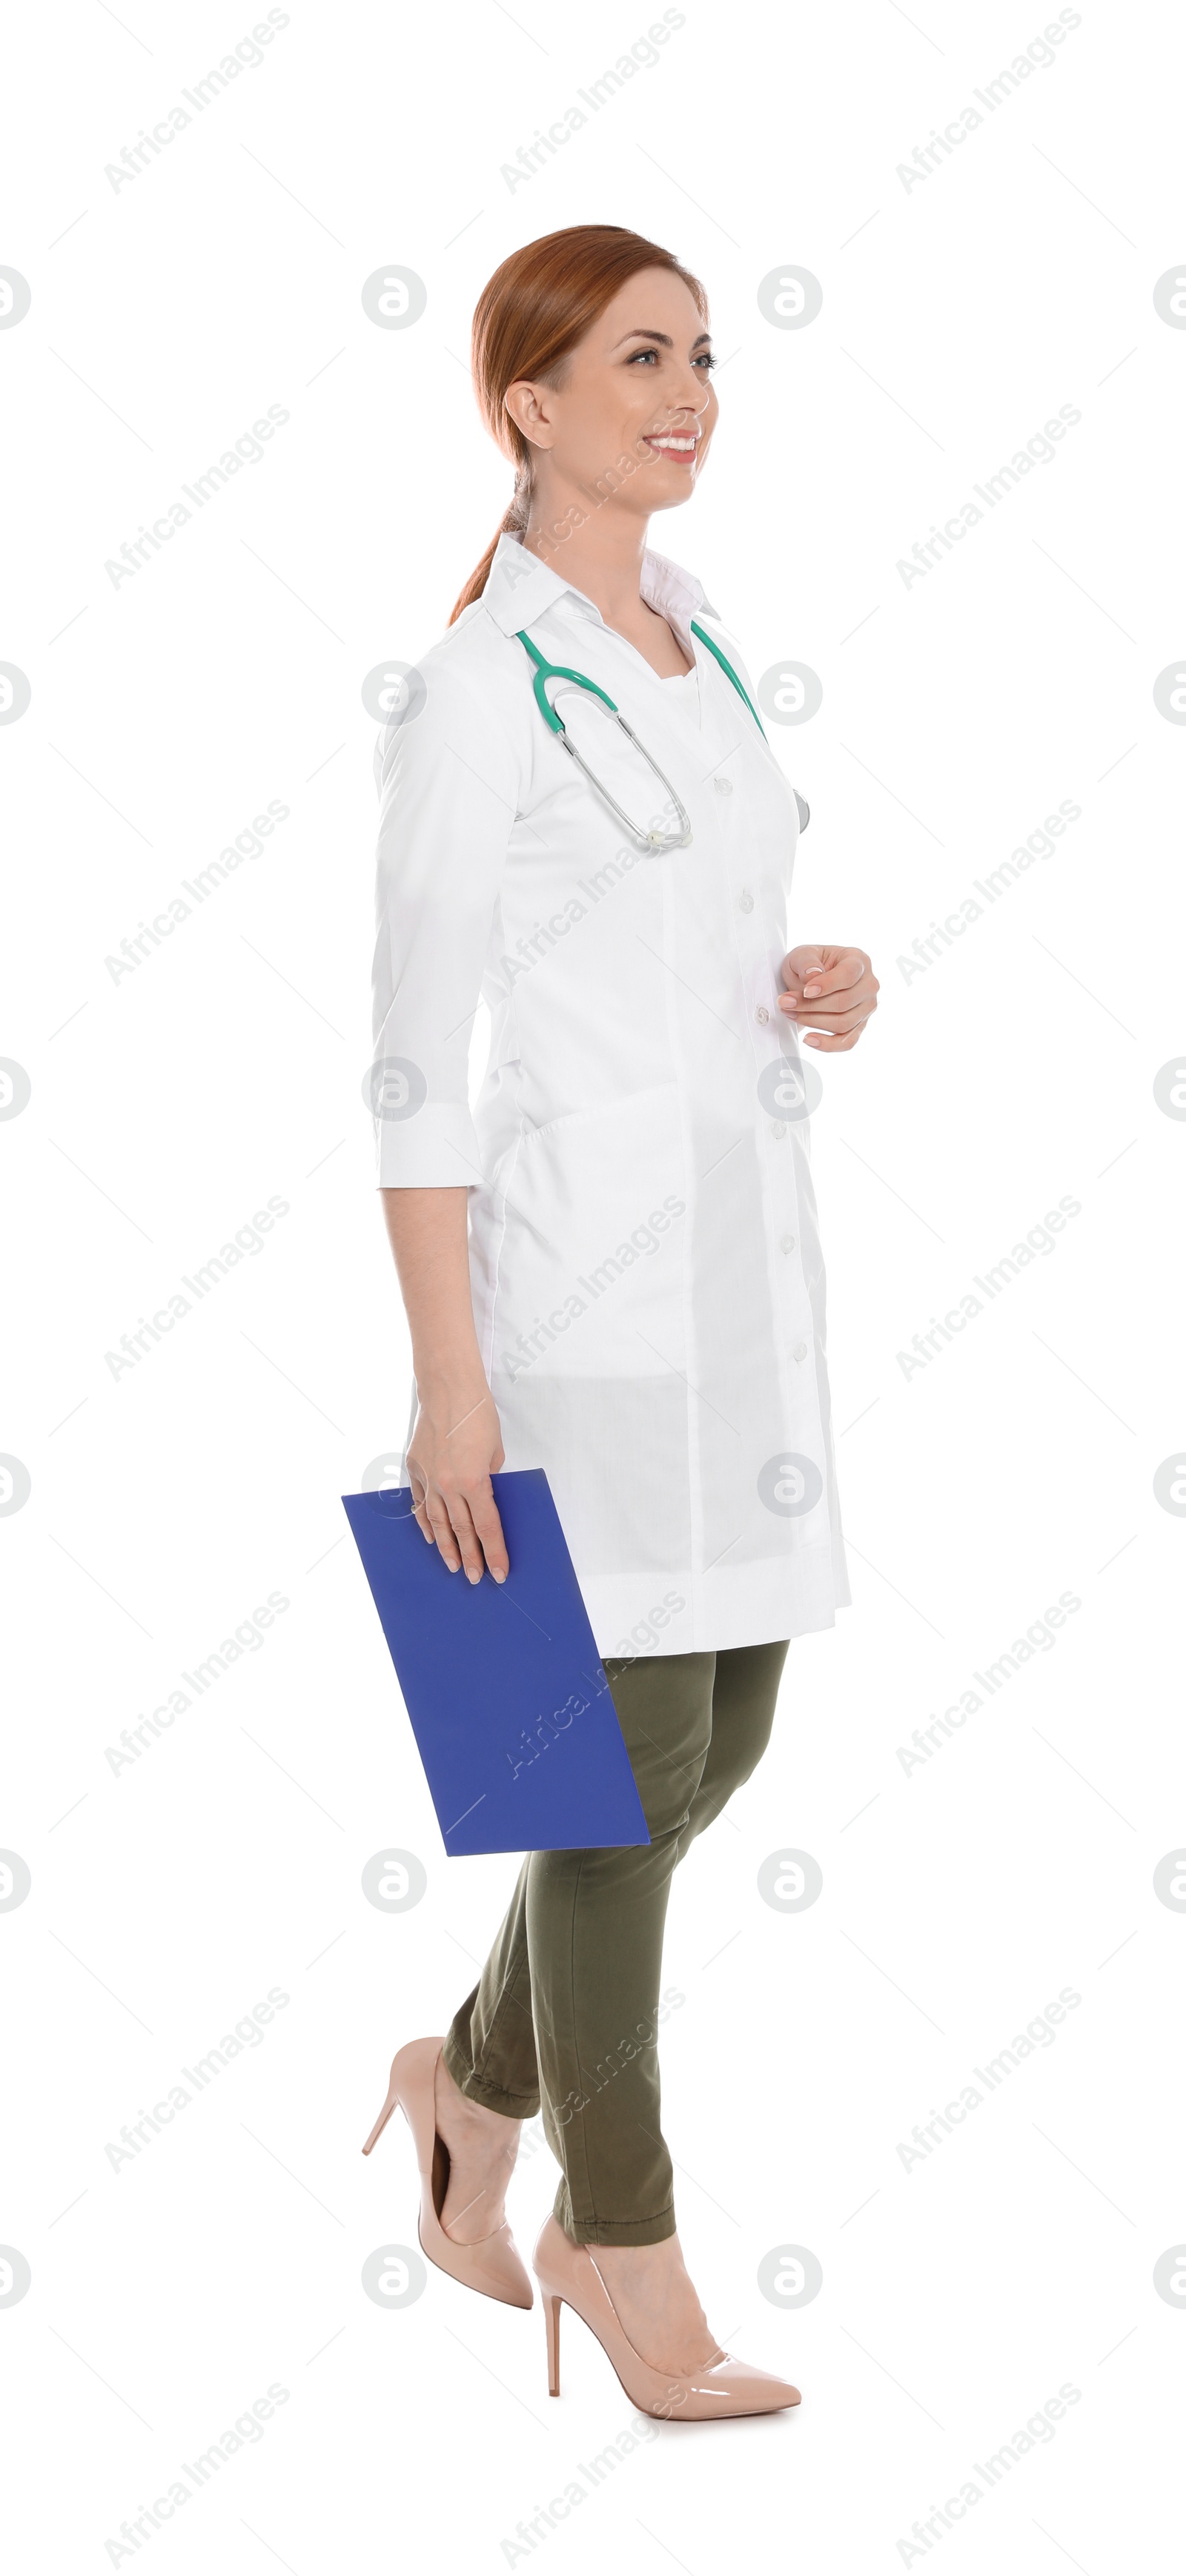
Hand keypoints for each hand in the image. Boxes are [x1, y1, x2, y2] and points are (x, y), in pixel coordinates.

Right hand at [405, 1377, 508, 1583]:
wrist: (448, 1389)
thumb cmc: (477, 1415)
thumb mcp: (495, 1452)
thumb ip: (490, 1478)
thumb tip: (485, 1495)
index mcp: (474, 1482)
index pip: (487, 1528)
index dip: (494, 1553)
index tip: (499, 1572)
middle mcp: (448, 1486)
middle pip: (462, 1531)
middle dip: (471, 1558)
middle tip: (476, 1578)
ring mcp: (428, 1478)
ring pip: (437, 1523)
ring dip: (446, 1547)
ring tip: (452, 1566)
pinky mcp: (414, 1468)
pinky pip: (419, 1503)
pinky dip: (424, 1522)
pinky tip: (430, 1537)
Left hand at [777, 944, 878, 1050]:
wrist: (808, 981)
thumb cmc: (809, 965)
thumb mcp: (802, 954)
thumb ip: (806, 961)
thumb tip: (812, 976)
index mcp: (858, 960)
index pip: (849, 974)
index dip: (827, 985)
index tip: (805, 991)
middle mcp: (868, 984)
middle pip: (845, 1002)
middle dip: (811, 1006)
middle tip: (786, 1003)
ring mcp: (866, 1008)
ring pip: (844, 1023)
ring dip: (812, 1022)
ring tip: (791, 1014)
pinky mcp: (859, 1026)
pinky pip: (847, 1042)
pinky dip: (827, 1044)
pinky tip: (809, 1039)